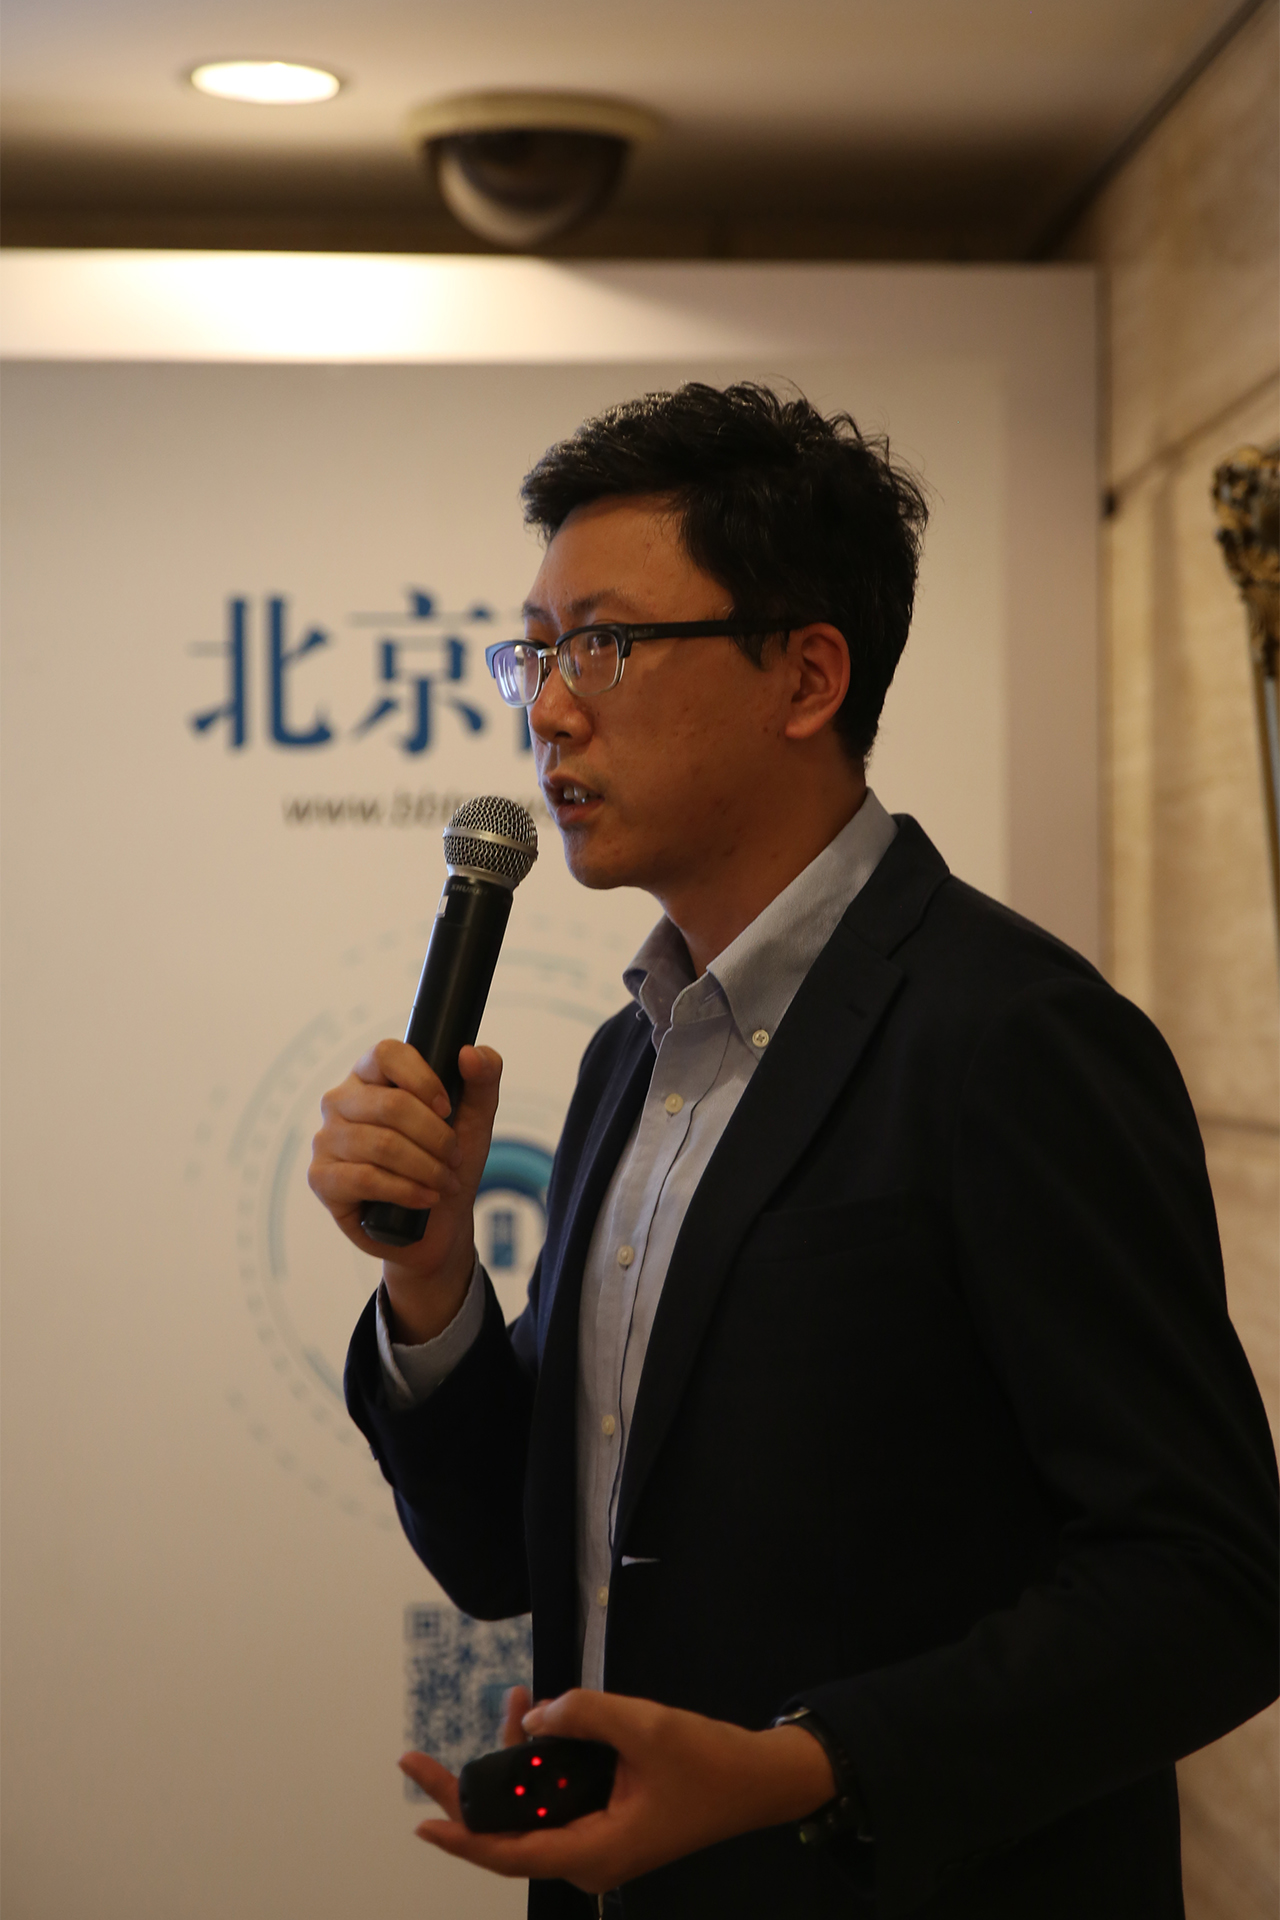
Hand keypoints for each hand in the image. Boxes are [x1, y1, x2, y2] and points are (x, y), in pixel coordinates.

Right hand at [307, 1040, 502, 1340]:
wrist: (437, 1223)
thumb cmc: (448, 1162)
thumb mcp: (476, 1118)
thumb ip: (483, 1077)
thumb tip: (469, 1053)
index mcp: (372, 1075)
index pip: (387, 1054)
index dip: (423, 1079)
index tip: (448, 1109)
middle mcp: (341, 1101)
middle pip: (391, 1105)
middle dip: (436, 1137)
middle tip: (455, 1158)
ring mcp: (327, 1138)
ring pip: (382, 1145)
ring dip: (426, 1168)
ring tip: (445, 1182)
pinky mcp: (321, 1177)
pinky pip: (365, 1178)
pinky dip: (406, 1191)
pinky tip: (425, 1198)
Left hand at [398, 1687, 835, 1894]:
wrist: (758, 1779)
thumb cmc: (705, 1761)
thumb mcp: (642, 1727)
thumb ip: (581, 1716)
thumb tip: (529, 1721)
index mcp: (593, 1852)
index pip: (509, 1852)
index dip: (461, 1836)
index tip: (419, 1817)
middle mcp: (588, 1857)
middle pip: (510, 1832)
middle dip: (470, 1789)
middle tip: (419, 1759)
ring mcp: (599, 1842)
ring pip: (535, 1810)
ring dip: (515, 1761)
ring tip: (512, 1700)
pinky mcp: (609, 1822)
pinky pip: (559, 1799)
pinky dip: (543, 1763)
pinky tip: (539, 1717)